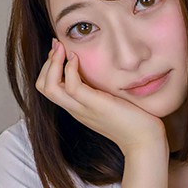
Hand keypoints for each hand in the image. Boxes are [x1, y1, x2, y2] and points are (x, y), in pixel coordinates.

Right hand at [36, 40, 165, 155]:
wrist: (144, 141)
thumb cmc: (133, 121)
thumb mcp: (112, 101)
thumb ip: (102, 90)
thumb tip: (102, 71)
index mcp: (77, 108)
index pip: (48, 87)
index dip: (49, 67)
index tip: (60, 50)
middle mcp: (75, 109)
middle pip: (42, 86)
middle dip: (47, 62)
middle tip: (58, 46)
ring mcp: (83, 108)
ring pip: (49, 87)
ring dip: (53, 62)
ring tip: (63, 48)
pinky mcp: (95, 105)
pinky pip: (72, 86)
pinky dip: (70, 69)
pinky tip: (78, 59)